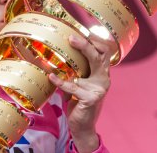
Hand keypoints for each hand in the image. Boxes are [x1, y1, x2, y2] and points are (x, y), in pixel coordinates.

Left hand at [49, 34, 111, 151]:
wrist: (82, 125)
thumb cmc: (77, 100)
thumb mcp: (78, 81)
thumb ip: (75, 68)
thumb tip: (58, 50)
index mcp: (101, 72)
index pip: (104, 52)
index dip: (95, 40)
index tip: (81, 30)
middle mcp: (104, 78)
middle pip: (100, 56)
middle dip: (86, 44)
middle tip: (71, 37)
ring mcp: (99, 89)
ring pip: (91, 67)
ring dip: (77, 56)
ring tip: (62, 49)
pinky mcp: (90, 99)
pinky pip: (74, 87)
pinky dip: (61, 81)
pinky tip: (52, 77)